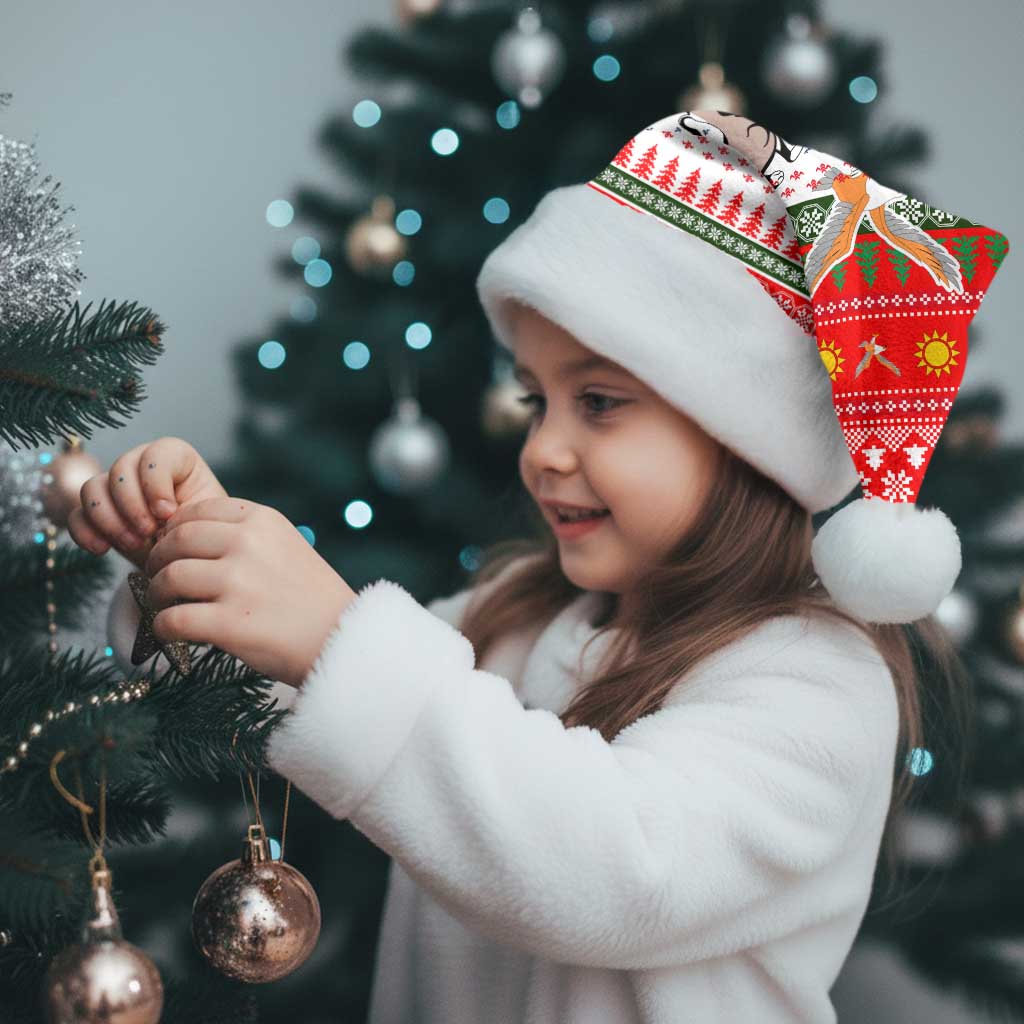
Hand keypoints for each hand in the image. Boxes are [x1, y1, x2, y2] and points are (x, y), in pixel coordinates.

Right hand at [67, 437, 227, 570]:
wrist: (189, 560)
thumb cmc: (203, 534)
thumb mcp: (206, 520)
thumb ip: (189, 510)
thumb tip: (163, 515)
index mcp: (176, 459)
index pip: (156, 454)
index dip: (156, 483)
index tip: (168, 513)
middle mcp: (141, 466)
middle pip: (120, 469)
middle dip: (132, 505)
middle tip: (148, 533)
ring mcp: (115, 488)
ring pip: (92, 488)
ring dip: (109, 519)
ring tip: (133, 544)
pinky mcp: (97, 514)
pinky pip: (76, 515)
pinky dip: (85, 532)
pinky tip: (102, 549)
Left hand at [143, 496, 357, 687]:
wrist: (343, 639)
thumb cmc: (312, 598)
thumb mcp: (287, 546)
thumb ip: (245, 536)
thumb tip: (185, 538)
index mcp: (263, 520)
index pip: (197, 511)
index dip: (175, 530)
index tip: (172, 548)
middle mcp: (248, 544)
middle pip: (176, 541)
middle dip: (158, 560)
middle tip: (157, 577)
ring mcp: (238, 583)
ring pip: (169, 578)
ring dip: (157, 594)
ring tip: (165, 605)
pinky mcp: (229, 623)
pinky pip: (172, 620)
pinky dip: (163, 627)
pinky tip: (170, 632)